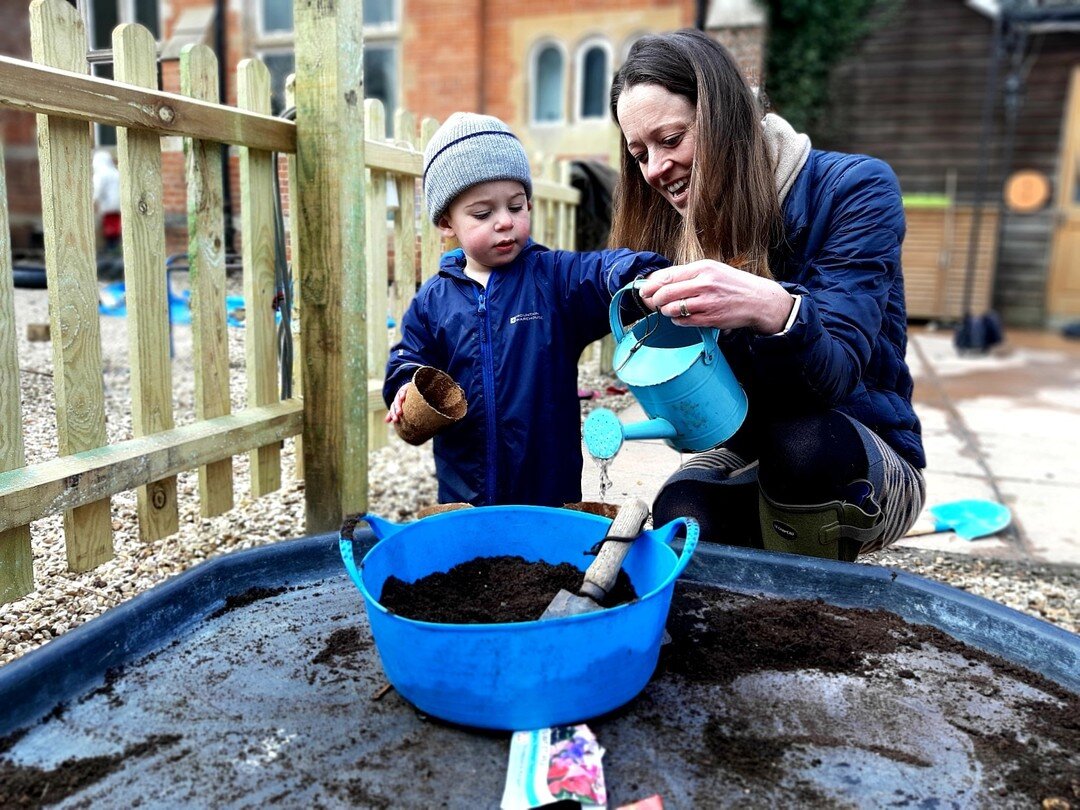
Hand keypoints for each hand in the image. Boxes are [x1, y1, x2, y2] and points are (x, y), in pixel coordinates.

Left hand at [384, 383, 411, 423]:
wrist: (413, 386)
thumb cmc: (408, 398)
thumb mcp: (402, 406)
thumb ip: (394, 413)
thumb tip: (386, 421)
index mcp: (396, 403)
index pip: (392, 409)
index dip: (392, 414)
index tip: (395, 421)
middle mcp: (397, 398)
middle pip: (394, 405)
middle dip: (394, 412)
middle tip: (396, 419)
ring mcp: (401, 392)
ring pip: (398, 400)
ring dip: (398, 406)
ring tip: (399, 413)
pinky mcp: (406, 387)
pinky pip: (403, 391)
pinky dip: (402, 394)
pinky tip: (402, 398)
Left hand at [639, 261, 794, 333]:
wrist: (759, 300)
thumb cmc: (733, 284)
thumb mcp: (712, 270)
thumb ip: (688, 274)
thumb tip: (659, 281)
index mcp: (702, 268)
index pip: (667, 275)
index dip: (651, 284)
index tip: (644, 289)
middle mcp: (704, 283)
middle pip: (665, 293)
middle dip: (654, 300)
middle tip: (653, 303)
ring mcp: (707, 302)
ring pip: (672, 308)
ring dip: (666, 311)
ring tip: (669, 310)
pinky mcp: (711, 318)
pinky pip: (684, 321)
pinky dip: (678, 321)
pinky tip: (682, 317)